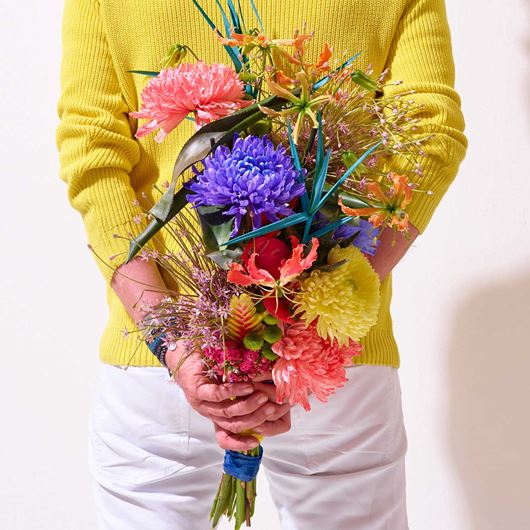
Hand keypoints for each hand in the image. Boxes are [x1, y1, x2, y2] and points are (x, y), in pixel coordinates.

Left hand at [166, 344, 287, 449]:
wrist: (186, 357)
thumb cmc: (211, 371)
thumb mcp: (228, 386)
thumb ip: (243, 397)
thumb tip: (269, 400)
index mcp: (216, 416)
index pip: (225, 438)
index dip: (239, 444)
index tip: (256, 441)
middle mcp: (209, 413)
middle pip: (233, 425)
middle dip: (255, 418)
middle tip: (271, 408)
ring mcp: (202, 403)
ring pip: (227, 412)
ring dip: (247, 406)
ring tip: (263, 397)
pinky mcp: (197, 390)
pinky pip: (218, 395)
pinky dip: (234, 392)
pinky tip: (248, 387)